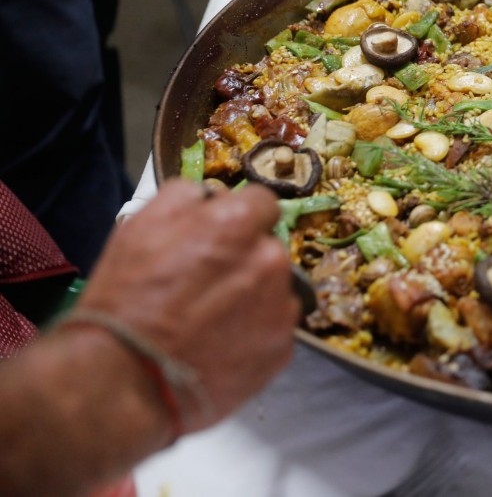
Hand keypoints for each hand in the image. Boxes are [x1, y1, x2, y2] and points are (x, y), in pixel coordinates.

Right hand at [76, 180, 296, 431]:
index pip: (261, 202)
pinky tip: (220, 346)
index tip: (222, 237)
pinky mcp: (281, 348)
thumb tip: (211, 197)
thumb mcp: (140, 226)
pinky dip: (254, 334)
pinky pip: (273, 329)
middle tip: (205, 286)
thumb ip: (185, 197)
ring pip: (273, 290)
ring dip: (252, 297)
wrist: (124, 381)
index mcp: (238, 223)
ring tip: (209, 322)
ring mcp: (280, 307)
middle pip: (268, 248)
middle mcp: (270, 260)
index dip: (239, 219)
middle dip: (244, 260)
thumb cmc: (126, 301)